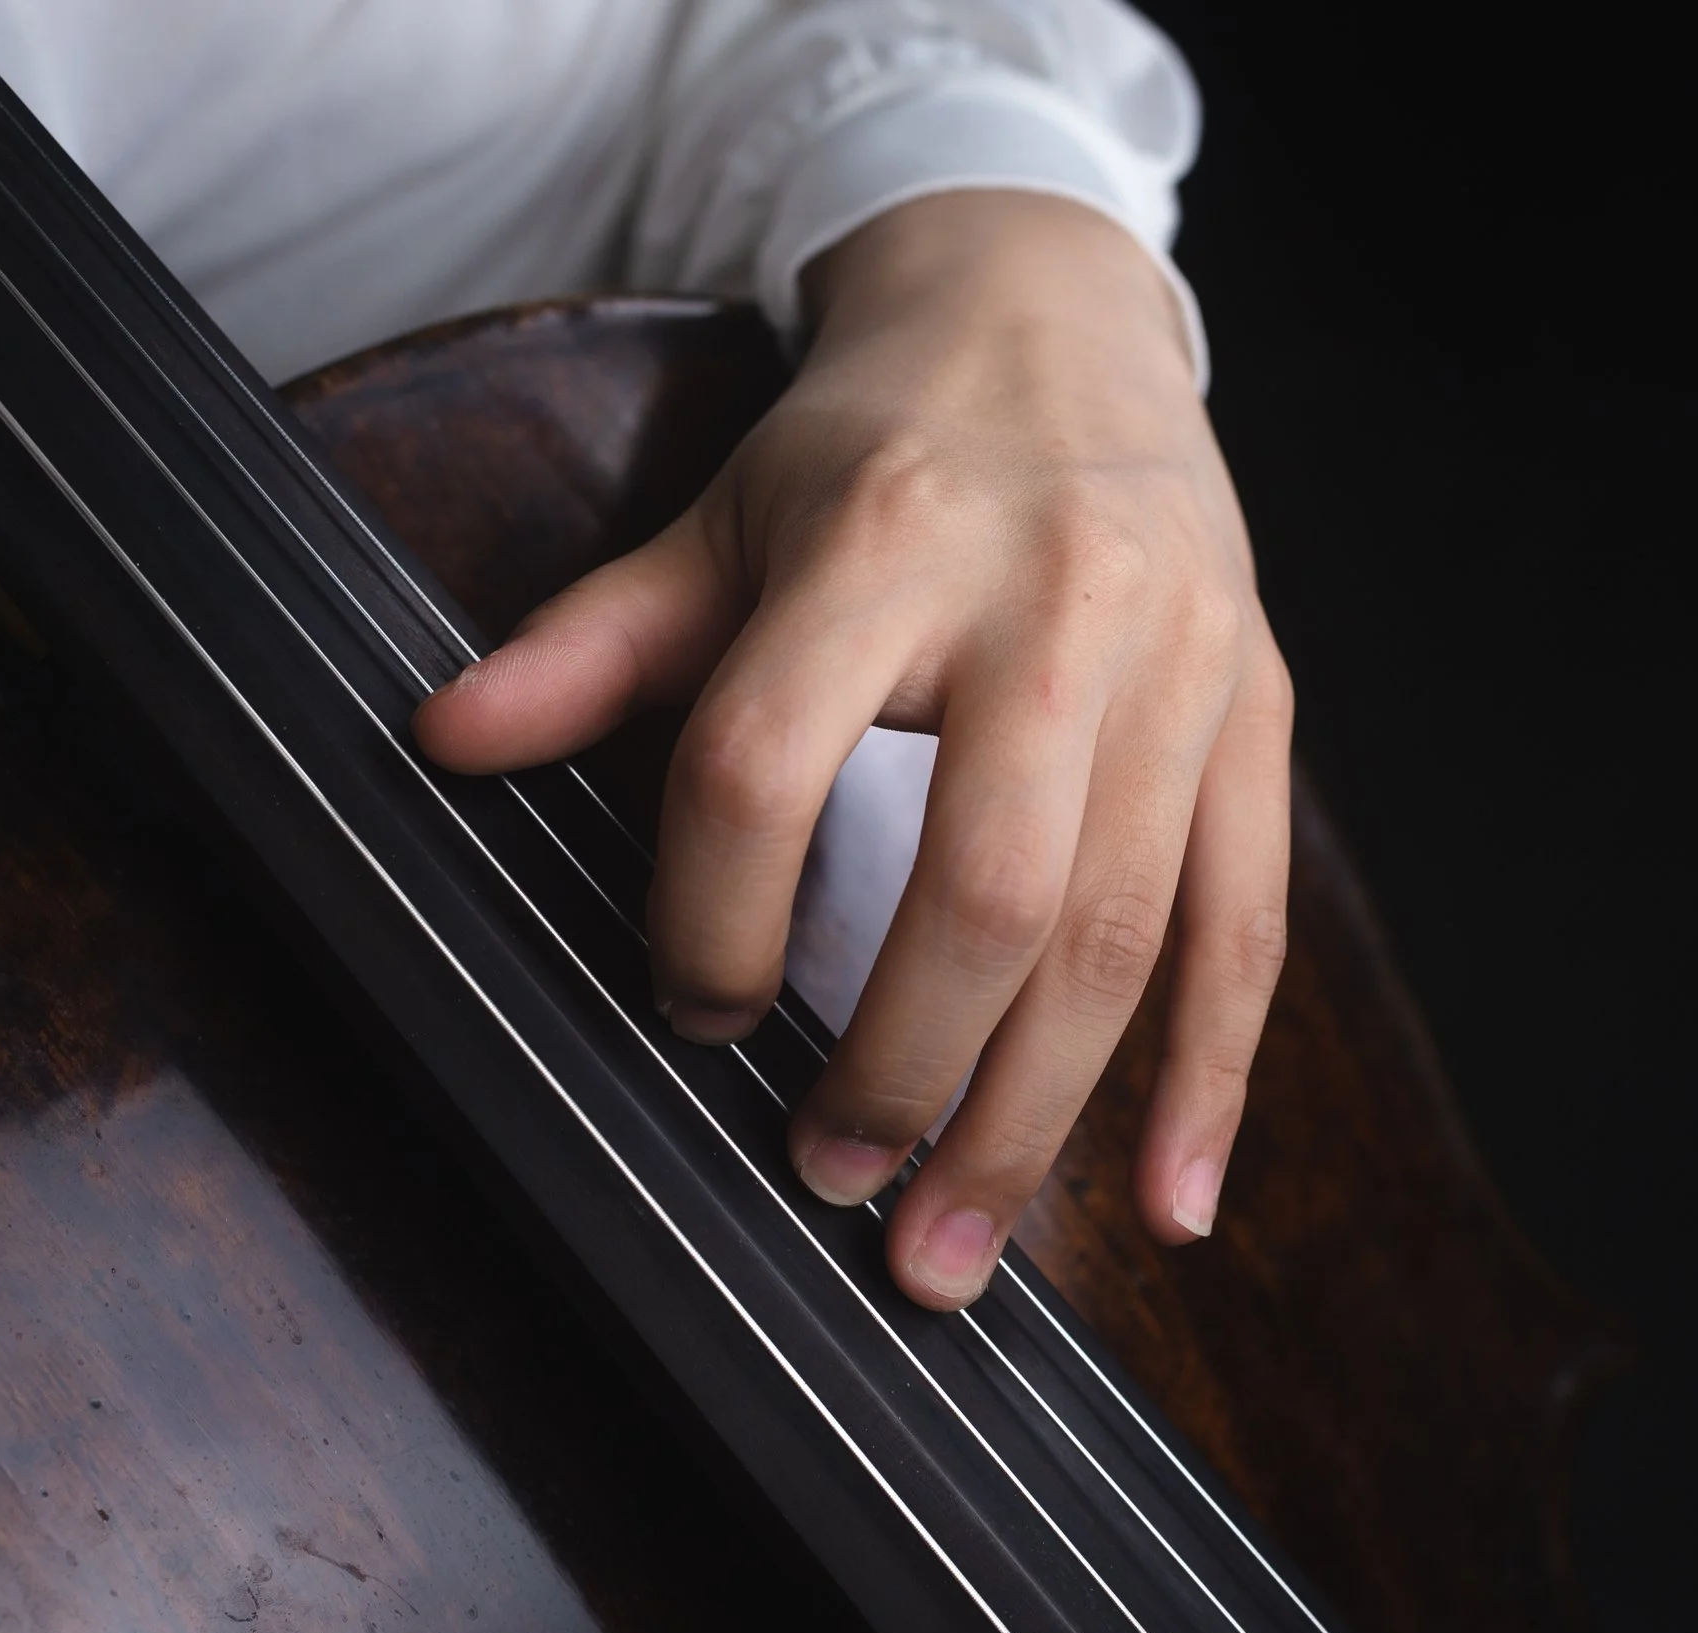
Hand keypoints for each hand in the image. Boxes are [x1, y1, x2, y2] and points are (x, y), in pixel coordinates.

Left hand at [413, 190, 1291, 1309]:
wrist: (1060, 317)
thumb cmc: (878, 443)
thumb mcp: (723, 518)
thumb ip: (594, 644)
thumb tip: (439, 742)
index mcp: (884, 547)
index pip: (767, 763)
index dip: (711, 914)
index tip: (691, 1008)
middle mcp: (1049, 605)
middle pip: (982, 887)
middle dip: (899, 1072)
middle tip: (828, 1184)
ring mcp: (1178, 664)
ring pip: (1120, 933)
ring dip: (1032, 1119)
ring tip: (948, 1250)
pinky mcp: (1257, 710)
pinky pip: (1248, 922)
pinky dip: (1208, 1077)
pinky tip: (1165, 1203)